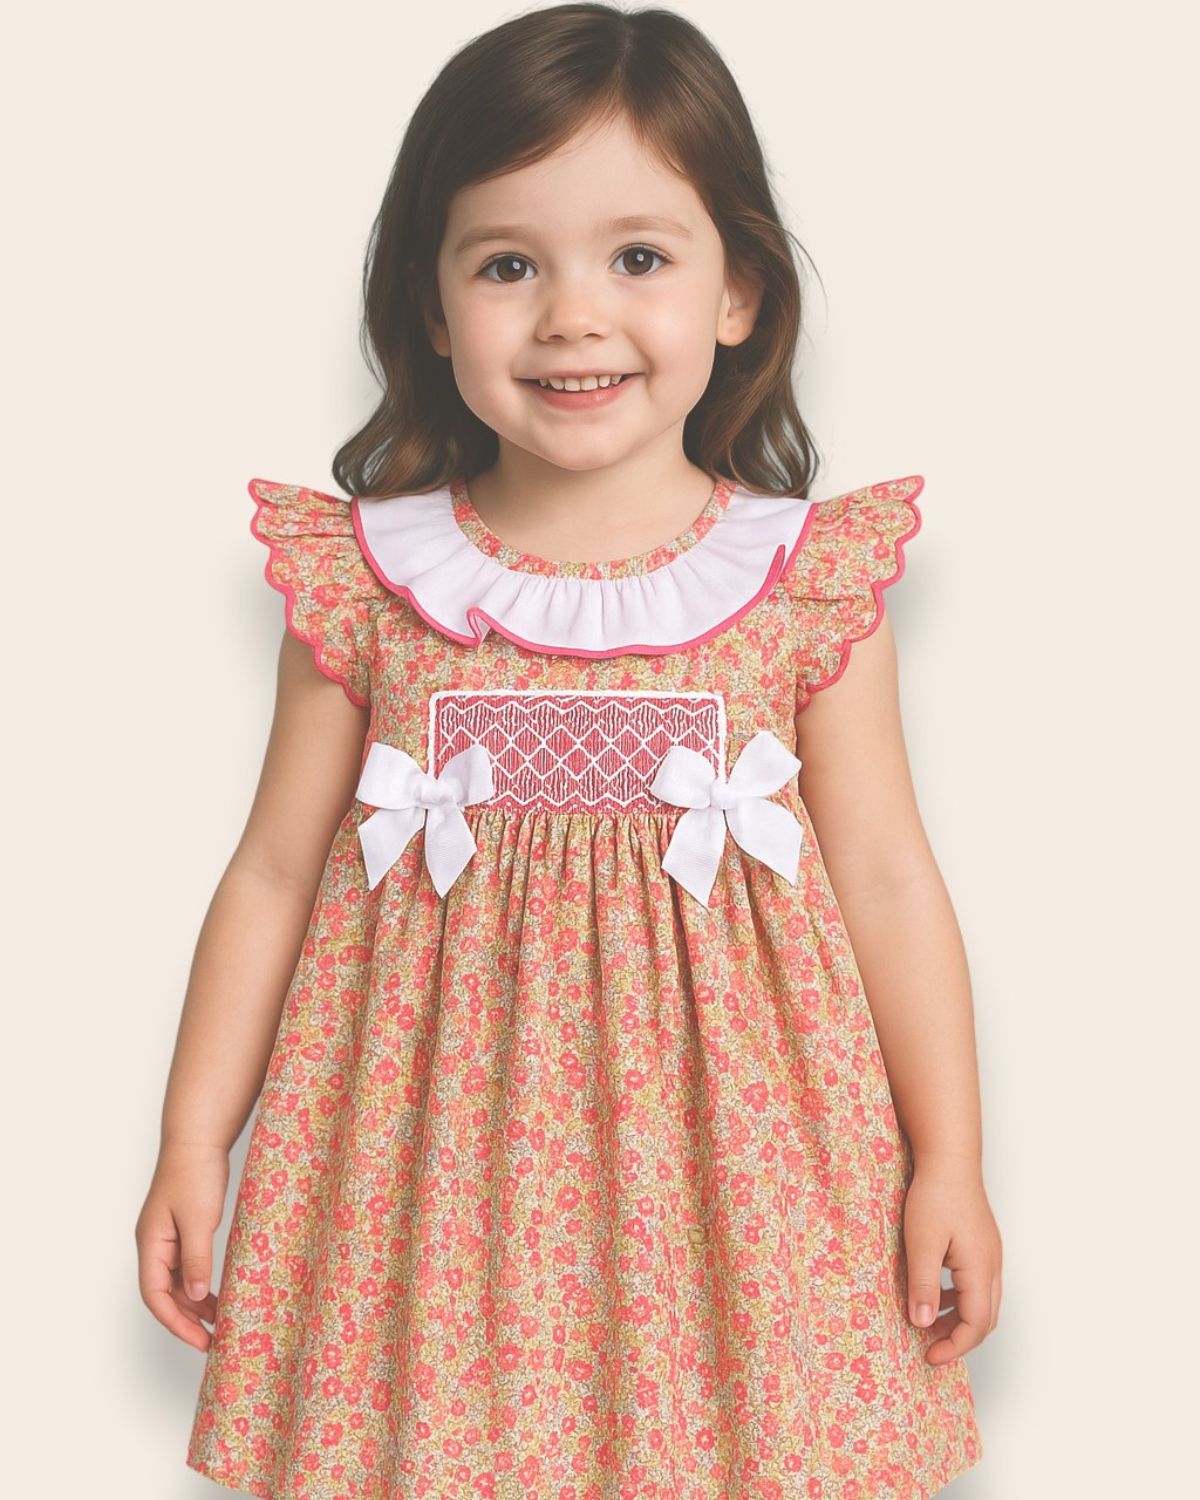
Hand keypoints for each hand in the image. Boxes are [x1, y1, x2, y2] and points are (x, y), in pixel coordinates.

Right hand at [135, 1142, 228, 1351]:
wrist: (198, 1140)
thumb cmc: (194, 1174)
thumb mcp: (198, 1220)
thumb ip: (196, 1259)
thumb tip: (196, 1296)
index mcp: (151, 1244)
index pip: (155, 1296)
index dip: (175, 1322)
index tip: (199, 1341)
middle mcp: (155, 1245)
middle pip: (166, 1294)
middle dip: (187, 1320)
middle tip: (213, 1340)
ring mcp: (168, 1239)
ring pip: (179, 1283)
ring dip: (197, 1304)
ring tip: (222, 1322)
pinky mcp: (184, 1230)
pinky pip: (189, 1267)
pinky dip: (202, 1283)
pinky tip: (219, 1293)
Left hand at [903, 1152, 1002, 1364]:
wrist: (950, 1158)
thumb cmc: (935, 1196)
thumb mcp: (921, 1244)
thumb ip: (924, 1286)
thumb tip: (923, 1324)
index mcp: (981, 1270)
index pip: (976, 1325)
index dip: (954, 1347)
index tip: (930, 1357)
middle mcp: (993, 1265)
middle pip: (986, 1318)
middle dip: (960, 1338)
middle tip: (930, 1346)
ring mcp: (991, 1253)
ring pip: (984, 1301)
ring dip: (960, 1318)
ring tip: (929, 1321)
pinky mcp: (983, 1243)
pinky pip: (978, 1282)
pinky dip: (961, 1297)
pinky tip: (937, 1291)